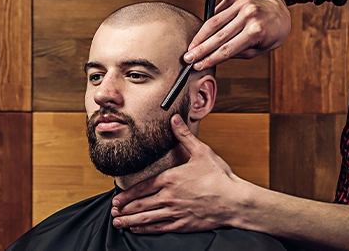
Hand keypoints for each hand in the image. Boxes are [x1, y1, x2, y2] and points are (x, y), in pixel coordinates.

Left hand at [110, 115, 247, 233]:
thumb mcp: (202, 152)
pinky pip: (159, 228)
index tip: (117, 198)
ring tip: (118, 222)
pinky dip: (145, 228)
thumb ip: (184, 136)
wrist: (234, 201)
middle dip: (124, 209)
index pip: (142, 188)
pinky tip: (137, 228)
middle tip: (113, 211)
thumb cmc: (220, 177)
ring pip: (146, 218)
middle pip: (140, 205)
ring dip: (129, 220)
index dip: (127, 195)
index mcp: (171, 179)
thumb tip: (174, 120)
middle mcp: (169, 197)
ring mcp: (175, 212)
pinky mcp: (182, 224)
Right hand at [185, 0, 290, 69]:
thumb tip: (213, 56)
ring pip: (214, 22)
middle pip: (218, 36)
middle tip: (187, 58)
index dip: (211, 58)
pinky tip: (203, 34)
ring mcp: (241, 4)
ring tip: (191, 47)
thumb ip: (238, 53)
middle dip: (200, 49)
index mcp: (256, 31)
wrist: (278, 9)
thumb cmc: (271, 33)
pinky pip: (218, 12)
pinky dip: (210, 23)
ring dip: (200, 36)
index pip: (228, 49)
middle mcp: (248, 15)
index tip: (198, 65)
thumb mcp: (259, 49)